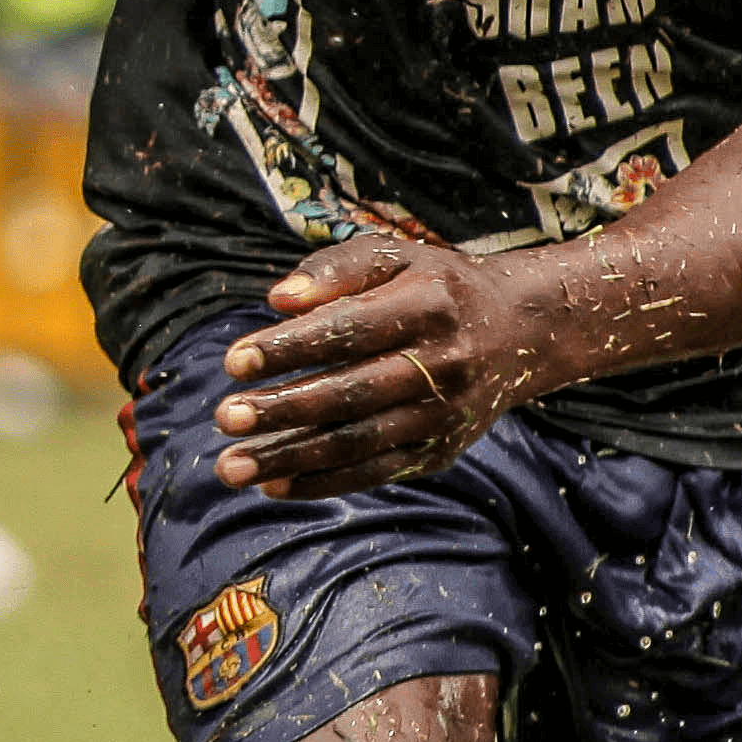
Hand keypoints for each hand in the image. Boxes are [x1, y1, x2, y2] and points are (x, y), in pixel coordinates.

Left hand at [210, 236, 544, 498]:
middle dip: (283, 410)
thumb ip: (333, 269)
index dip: (290, 347)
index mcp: (428, 306)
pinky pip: (376, 472)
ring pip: (360, 443)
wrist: (517, 332)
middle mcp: (444, 364)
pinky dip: (324, 483)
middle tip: (223, 417)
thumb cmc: (431, 285)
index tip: (232, 361)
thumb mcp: (392, 256)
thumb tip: (276, 300)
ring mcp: (444, 415)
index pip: (349, 330)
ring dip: (292, 458)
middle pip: (353, 394)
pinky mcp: (441, 451)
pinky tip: (273, 486)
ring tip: (231, 467)